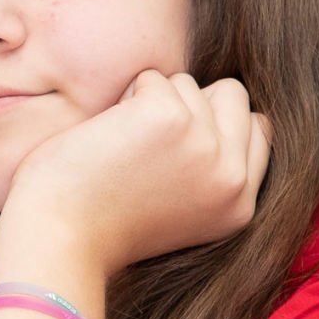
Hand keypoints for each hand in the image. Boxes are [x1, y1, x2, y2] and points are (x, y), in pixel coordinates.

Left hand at [3, 73, 270, 276]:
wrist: (60, 240)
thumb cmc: (102, 224)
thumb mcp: (181, 210)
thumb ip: (211, 167)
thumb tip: (222, 102)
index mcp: (241, 206)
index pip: (257, 129)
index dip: (214, 123)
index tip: (171, 145)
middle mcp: (233, 178)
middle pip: (232, 95)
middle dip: (188, 105)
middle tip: (145, 148)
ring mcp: (206, 145)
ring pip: (188, 84)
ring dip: (149, 104)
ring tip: (121, 151)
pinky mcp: (170, 117)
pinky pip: (151, 78)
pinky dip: (124, 98)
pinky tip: (106, 139)